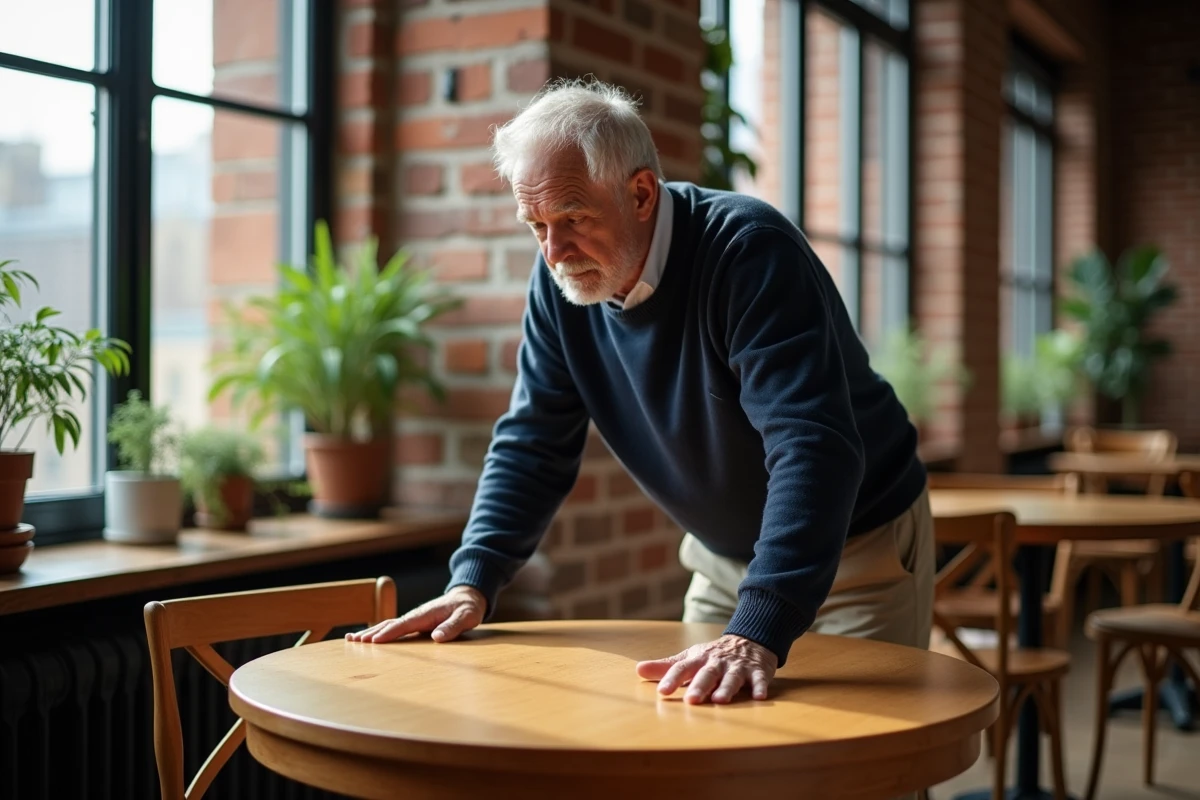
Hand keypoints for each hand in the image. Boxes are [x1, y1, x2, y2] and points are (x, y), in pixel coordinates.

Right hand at [345, 585, 486, 643]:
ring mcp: (413, 618)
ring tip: (351, 639)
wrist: (468, 597)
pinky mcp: (414, 623)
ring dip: (370, 632)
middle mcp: (416, 615)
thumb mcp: (467, 617)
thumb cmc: (468, 608)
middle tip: (353, 641)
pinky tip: (368, 638)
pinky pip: (393, 627)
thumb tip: (437, 637)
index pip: (404, 624)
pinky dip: (379, 632)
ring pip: (388, 625)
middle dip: (372, 632)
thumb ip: (453, 626)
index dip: (389, 633)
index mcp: (426, 614)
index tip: (373, 641)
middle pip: (390, 624)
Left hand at [635, 634, 776, 704]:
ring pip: (732, 677)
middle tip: (690, 701)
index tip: (662, 692)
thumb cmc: (714, 656)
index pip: (683, 668)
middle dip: (699, 686)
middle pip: (707, 674)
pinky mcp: (758, 671)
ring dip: (726, 688)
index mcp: (699, 659)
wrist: (750, 640)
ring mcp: (738, 667)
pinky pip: (759, 679)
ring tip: (720, 700)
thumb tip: (638, 670)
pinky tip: (759, 697)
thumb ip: (666, 667)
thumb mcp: (690, 658)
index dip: (672, 679)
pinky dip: (760, 687)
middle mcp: (717, 662)